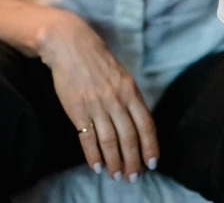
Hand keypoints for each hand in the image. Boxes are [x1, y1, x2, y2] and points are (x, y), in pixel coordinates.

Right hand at [37, 11, 158, 181]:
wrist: (70, 45)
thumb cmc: (97, 60)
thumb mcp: (121, 75)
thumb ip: (130, 98)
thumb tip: (138, 123)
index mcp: (130, 90)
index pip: (146, 124)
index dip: (150, 146)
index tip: (152, 163)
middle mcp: (116, 100)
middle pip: (129, 138)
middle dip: (133, 161)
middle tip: (133, 177)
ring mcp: (96, 106)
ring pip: (110, 142)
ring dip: (114, 162)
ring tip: (116, 176)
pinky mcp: (77, 110)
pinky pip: (88, 138)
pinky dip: (93, 155)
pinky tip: (97, 166)